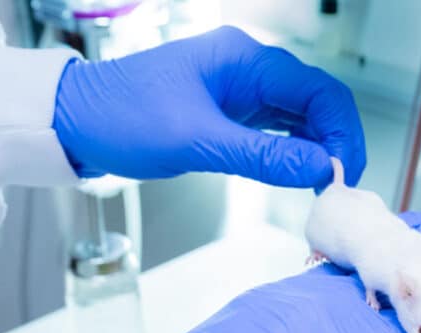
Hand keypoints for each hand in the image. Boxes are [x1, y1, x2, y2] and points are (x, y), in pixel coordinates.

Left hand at [53, 26, 365, 187]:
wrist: (77, 120)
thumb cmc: (124, 119)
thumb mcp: (195, 142)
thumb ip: (263, 157)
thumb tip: (322, 169)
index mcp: (245, 61)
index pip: (317, 91)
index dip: (340, 132)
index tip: (343, 173)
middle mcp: (251, 69)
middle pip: (317, 101)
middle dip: (336, 141)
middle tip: (342, 184)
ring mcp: (244, 89)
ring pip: (303, 115)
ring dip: (320, 147)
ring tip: (328, 184)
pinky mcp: (235, 110)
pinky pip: (280, 128)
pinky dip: (297, 151)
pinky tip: (303, 173)